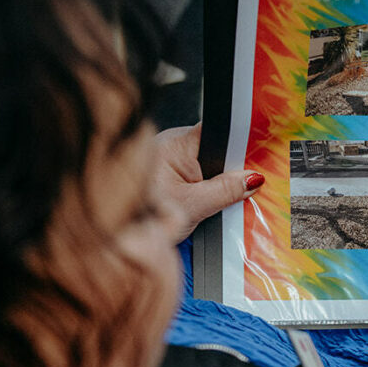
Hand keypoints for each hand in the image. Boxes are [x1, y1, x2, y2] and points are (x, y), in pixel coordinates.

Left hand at [152, 123, 261, 241]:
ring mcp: (165, 156)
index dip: (241, 145)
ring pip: (203, 162)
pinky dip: (200, 186)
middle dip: (228, 169)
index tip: (258, 163)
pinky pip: (191, 172)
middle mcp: (170, 143)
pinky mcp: (162, 170)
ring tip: (214, 201)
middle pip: (214, 148)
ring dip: (214, 180)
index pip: (219, 132)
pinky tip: (202, 202)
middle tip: (240, 192)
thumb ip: (225, 190)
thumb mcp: (194, 206)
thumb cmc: (141, 216)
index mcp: (178, 143)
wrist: (109, 235)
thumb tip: (253, 178)